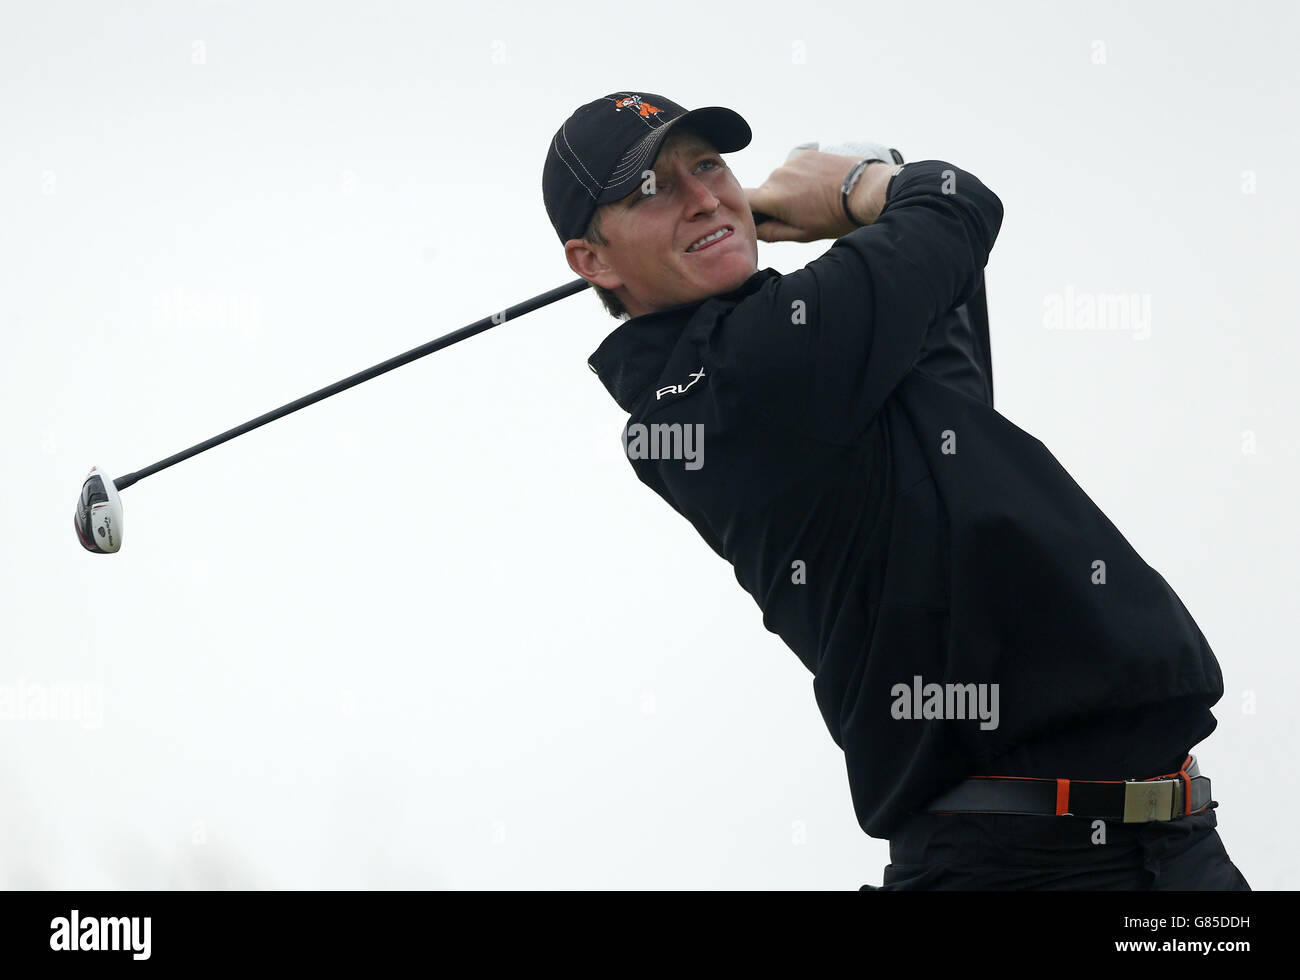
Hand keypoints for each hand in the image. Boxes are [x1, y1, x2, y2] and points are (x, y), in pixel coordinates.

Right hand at [744, 150, 864, 242]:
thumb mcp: (802, 234)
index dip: (746, 210)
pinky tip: (819, 186)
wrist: (863, 191)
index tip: (758, 218)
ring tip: (813, 199)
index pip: (742, 199)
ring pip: (779, 180)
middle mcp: (777, 175)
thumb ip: (771, 233)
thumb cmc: (834, 217)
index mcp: (773, 198)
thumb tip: (754, 229)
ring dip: (789, 190)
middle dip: (774, 203)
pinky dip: (801, 177)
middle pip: (763, 191)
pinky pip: (794, 168)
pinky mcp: (805, 154)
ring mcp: (791, 162)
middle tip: (798, 214)